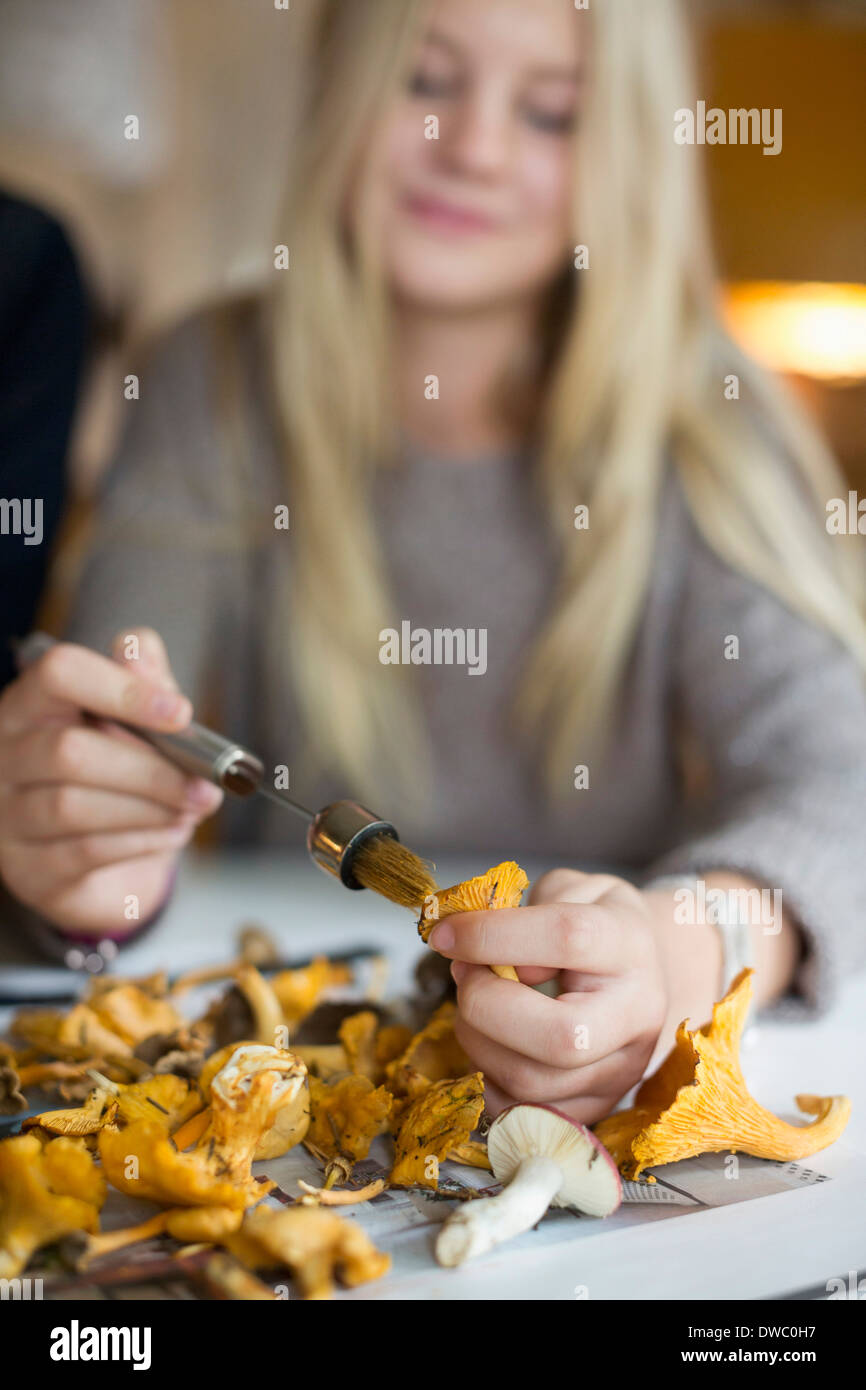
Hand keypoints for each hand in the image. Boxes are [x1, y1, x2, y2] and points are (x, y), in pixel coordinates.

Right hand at [0, 628, 221, 934]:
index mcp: (31, 702)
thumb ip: (145, 682)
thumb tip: (140, 653)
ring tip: (194, 807)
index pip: (61, 674)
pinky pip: (84, 852)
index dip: (123, 689)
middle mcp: (4, 754)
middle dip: (151, 769)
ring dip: (151, 808)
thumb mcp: (140, 720)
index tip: (181, 713)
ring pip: (74, 807)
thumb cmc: (120, 773)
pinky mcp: (27, 868)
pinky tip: (172, 831)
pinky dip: (141, 841)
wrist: (107, 859)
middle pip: (70, 751)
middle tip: (206, 783)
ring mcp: (8, 814)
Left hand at [428, 868, 667, 1124]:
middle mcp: (636, 1014)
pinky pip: (523, 1113)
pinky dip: (487, 1078)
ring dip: (477, 1040)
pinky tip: (488, 1040)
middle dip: (485, 1006)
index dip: (493, 935)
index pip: (567, 938)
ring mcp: (621, 1070)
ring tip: (474, 1003)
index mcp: (629, 944)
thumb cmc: (595, 921)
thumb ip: (528, 909)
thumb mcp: (570, 888)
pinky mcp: (596, 1107)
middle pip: (561, 1037)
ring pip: (533, 1082)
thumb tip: (482, 957)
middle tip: (464, 973)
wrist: (641, 969)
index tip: (446, 934)